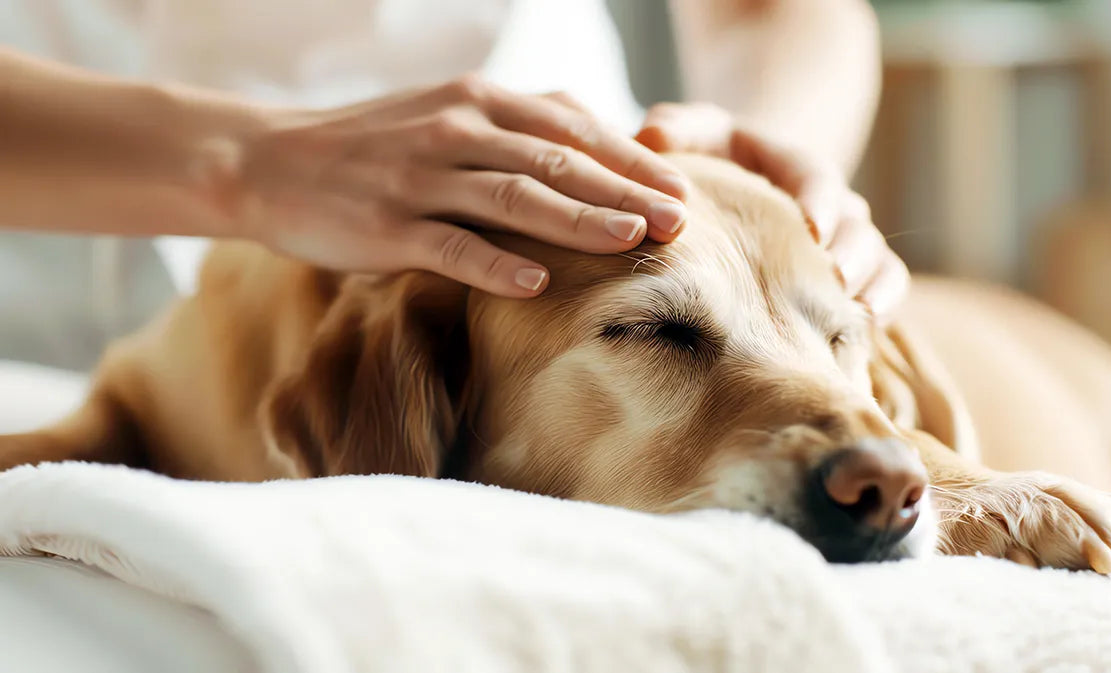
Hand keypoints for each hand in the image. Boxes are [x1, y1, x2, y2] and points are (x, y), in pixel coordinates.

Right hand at [201, 75, 688, 296]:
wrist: (270, 161)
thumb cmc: (374, 147)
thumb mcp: (447, 116)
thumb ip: (515, 129)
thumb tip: (595, 149)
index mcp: (477, 100)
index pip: (571, 127)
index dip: (630, 158)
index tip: (681, 188)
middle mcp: (455, 130)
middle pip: (555, 160)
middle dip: (624, 190)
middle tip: (680, 220)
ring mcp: (419, 178)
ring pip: (512, 198)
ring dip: (577, 221)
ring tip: (632, 243)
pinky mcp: (386, 226)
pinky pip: (450, 247)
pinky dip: (495, 265)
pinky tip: (539, 286)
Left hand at [635, 103, 908, 321]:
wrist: (741, 188)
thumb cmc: (714, 161)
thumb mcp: (694, 135)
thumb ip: (675, 130)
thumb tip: (653, 135)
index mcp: (794, 165)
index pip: (815, 174)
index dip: (818, 199)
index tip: (810, 226)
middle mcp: (831, 202)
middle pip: (854, 221)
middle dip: (851, 249)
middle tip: (836, 276)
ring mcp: (846, 239)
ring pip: (877, 257)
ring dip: (871, 281)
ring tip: (858, 311)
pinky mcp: (853, 272)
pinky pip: (885, 285)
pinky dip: (884, 305)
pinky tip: (868, 332)